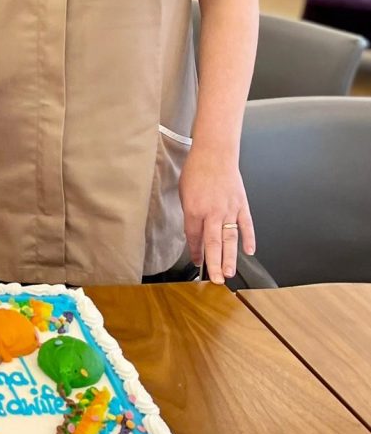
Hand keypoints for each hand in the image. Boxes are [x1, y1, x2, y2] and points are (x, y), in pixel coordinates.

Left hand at [179, 146, 255, 284]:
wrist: (215, 153)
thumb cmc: (196, 170)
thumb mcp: (184, 192)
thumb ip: (189, 214)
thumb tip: (194, 232)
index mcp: (194, 209)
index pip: (193, 237)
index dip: (195, 252)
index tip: (197, 263)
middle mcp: (212, 212)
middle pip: (213, 243)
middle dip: (214, 264)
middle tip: (216, 280)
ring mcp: (229, 209)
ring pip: (230, 239)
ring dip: (230, 257)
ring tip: (230, 273)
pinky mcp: (241, 204)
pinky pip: (246, 225)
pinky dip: (249, 238)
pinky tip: (250, 251)